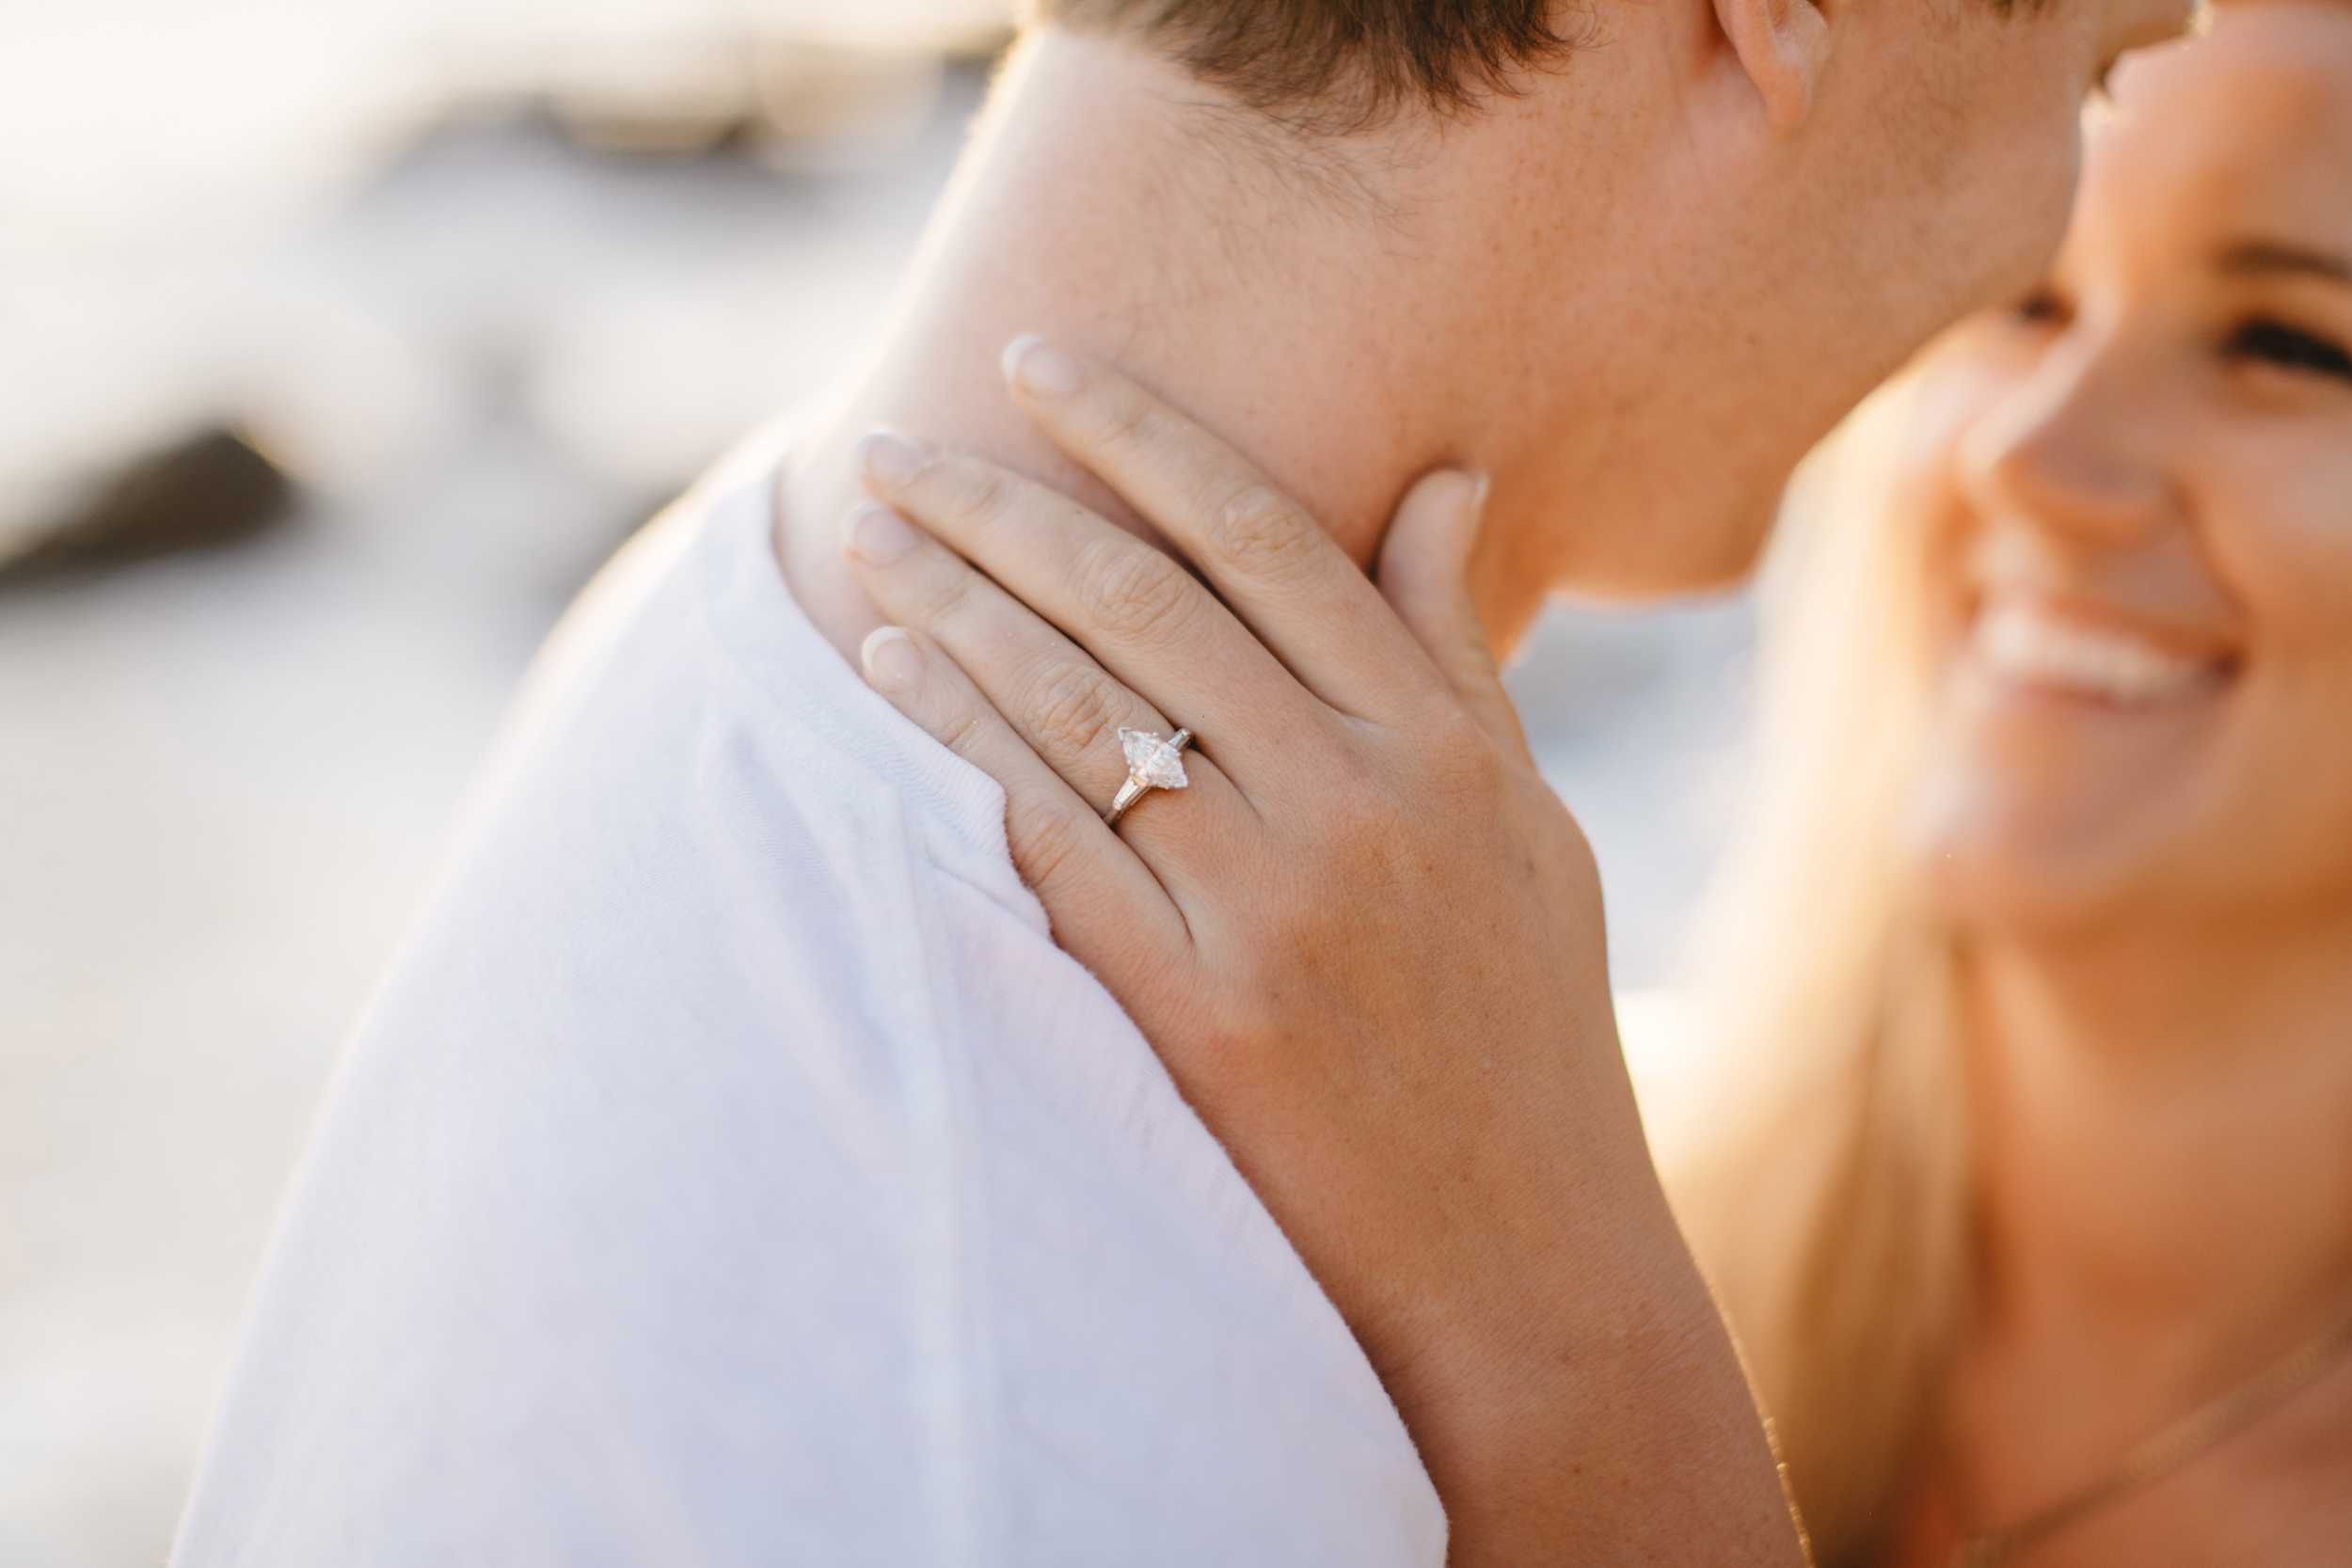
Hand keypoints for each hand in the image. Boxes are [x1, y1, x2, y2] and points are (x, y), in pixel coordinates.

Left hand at [838, 339, 1800, 1563]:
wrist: (1527, 1262)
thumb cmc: (1528, 1034)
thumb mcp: (1528, 824)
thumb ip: (1456, 653)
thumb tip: (1444, 480)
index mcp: (1444, 743)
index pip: (1270, 535)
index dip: (1142, 434)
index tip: (1040, 361)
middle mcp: (1361, 803)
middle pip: (1149, 600)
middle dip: (1007, 503)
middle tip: (898, 442)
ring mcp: (1277, 909)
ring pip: (1085, 706)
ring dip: (956, 603)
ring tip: (865, 533)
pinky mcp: (1201, 1014)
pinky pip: (1056, 843)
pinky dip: (964, 743)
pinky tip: (892, 674)